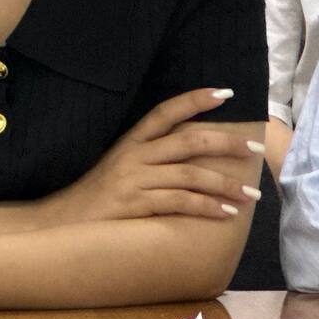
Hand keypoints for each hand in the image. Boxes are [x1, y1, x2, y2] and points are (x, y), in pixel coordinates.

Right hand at [60, 87, 262, 223]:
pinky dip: (206, 207)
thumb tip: (191, 155)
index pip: (166, 111)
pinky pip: (180, 202)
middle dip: (226, 143)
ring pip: (189, 174)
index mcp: (131, 142)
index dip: (195, 100)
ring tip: (251, 194)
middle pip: (188, 140)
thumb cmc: (97, 197)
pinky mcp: (135, 204)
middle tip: (255, 147)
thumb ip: (150, 158)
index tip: (226, 93)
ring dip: (225, 184)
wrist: (63, 224)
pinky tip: (226, 214)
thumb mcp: (120, 167)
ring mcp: (134, 179)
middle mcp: (134, 155)